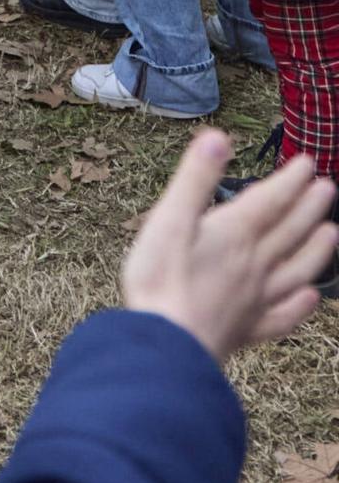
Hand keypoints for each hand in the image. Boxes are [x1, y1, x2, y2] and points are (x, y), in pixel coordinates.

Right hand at [122, 128, 336, 363]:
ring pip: (296, 270)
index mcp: (234, 234)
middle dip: (309, 208)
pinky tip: (310, 298)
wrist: (169, 345)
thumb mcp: (169, 218)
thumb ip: (196, 178)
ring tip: (332, 234)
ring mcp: (255, 299)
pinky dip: (300, 305)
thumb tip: (219, 137)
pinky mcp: (248, 329)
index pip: (270, 201)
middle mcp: (253, 264)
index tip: (309, 162)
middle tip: (328, 188)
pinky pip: (283, 316)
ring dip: (317, 250)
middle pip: (289, 232)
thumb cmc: (162, 278)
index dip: (290, 180)